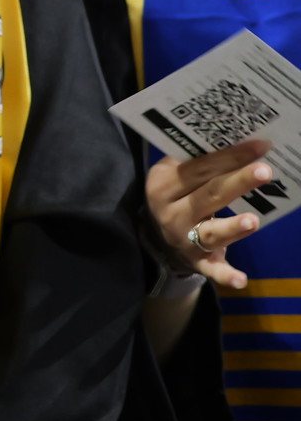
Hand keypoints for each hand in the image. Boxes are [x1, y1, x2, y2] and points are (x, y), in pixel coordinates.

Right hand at [147, 137, 272, 290]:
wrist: (155, 239)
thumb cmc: (175, 197)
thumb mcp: (173, 177)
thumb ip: (195, 163)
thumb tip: (232, 140)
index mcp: (164, 184)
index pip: (199, 168)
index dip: (229, 156)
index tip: (258, 146)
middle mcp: (171, 212)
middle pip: (208, 195)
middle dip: (237, 182)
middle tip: (264, 171)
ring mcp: (183, 238)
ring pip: (210, 232)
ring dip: (231, 228)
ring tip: (253, 221)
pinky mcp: (196, 262)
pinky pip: (211, 269)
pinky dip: (225, 275)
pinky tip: (241, 279)